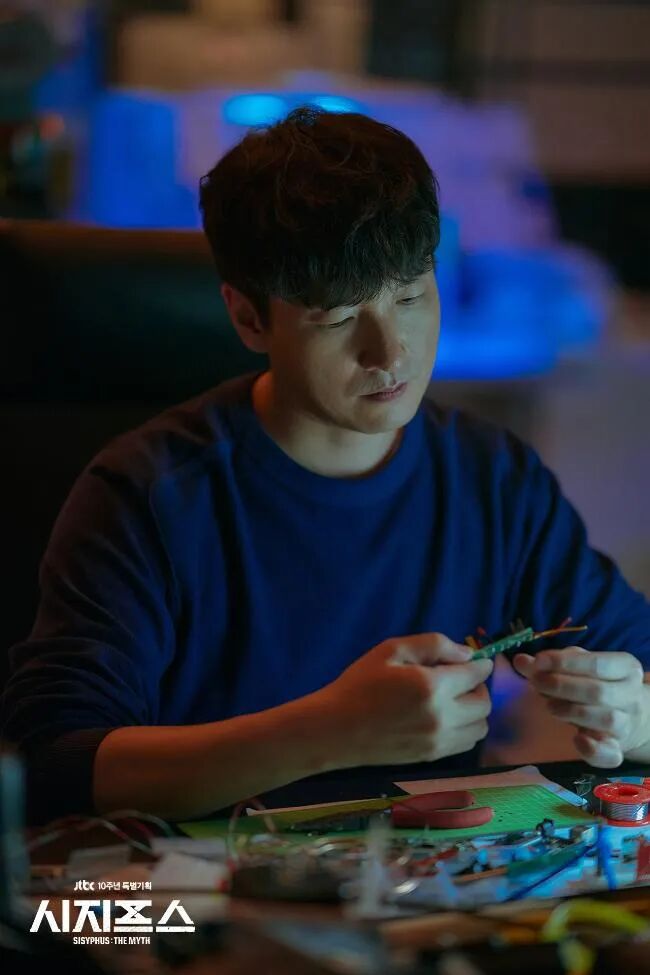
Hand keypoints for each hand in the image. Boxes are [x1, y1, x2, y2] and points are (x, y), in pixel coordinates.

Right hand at [319, 633, 492, 766]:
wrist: (336, 729)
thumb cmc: (360, 683)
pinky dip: (465, 729)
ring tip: (453, 700)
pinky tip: (444, 718)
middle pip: (484, 703)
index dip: (480, 664)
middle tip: (459, 678)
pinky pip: (466, 744)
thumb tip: (468, 653)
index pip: (476, 674)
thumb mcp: (392, 650)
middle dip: (478, 687)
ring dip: (474, 711)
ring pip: (480, 727)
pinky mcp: (432, 758)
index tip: (476, 660)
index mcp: (432, 686)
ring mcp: (439, 741)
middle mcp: (442, 717)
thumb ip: (434, 645)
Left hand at [513, 646, 648, 766]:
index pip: (596, 664)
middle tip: (538, 684)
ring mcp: (626, 724)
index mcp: (625, 667)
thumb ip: (551, 664)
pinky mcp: (619, 749)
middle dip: (562, 687)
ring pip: (606, 719)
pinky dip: (593, 750)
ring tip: (550, 706)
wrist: (630, 715)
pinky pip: (611, 754)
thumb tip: (521, 661)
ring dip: (572, 712)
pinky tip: (576, 740)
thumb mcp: (579, 668)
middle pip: (598, 691)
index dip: (564, 662)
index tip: (538, 662)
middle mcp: (630, 695)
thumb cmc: (598, 683)